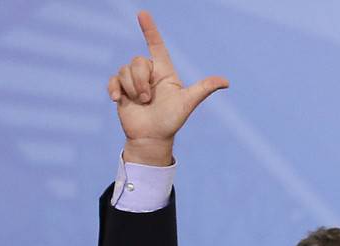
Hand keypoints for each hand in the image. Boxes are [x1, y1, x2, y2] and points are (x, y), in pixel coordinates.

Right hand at [108, 11, 228, 165]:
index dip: (149, 30)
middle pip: (137, 61)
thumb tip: (226, 81)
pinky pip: (113, 79)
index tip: (142, 13)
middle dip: (141, 81)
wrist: (152, 138)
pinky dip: (115, 89)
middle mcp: (149, 73)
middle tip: (148, 98)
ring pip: (124, 70)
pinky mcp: (120, 88)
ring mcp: (133, 81)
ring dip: (132, 88)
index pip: (156, 46)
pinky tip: (119, 100)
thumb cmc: (171, 121)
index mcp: (165, 72)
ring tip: (141, 102)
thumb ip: (204, 89)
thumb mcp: (187, 103)